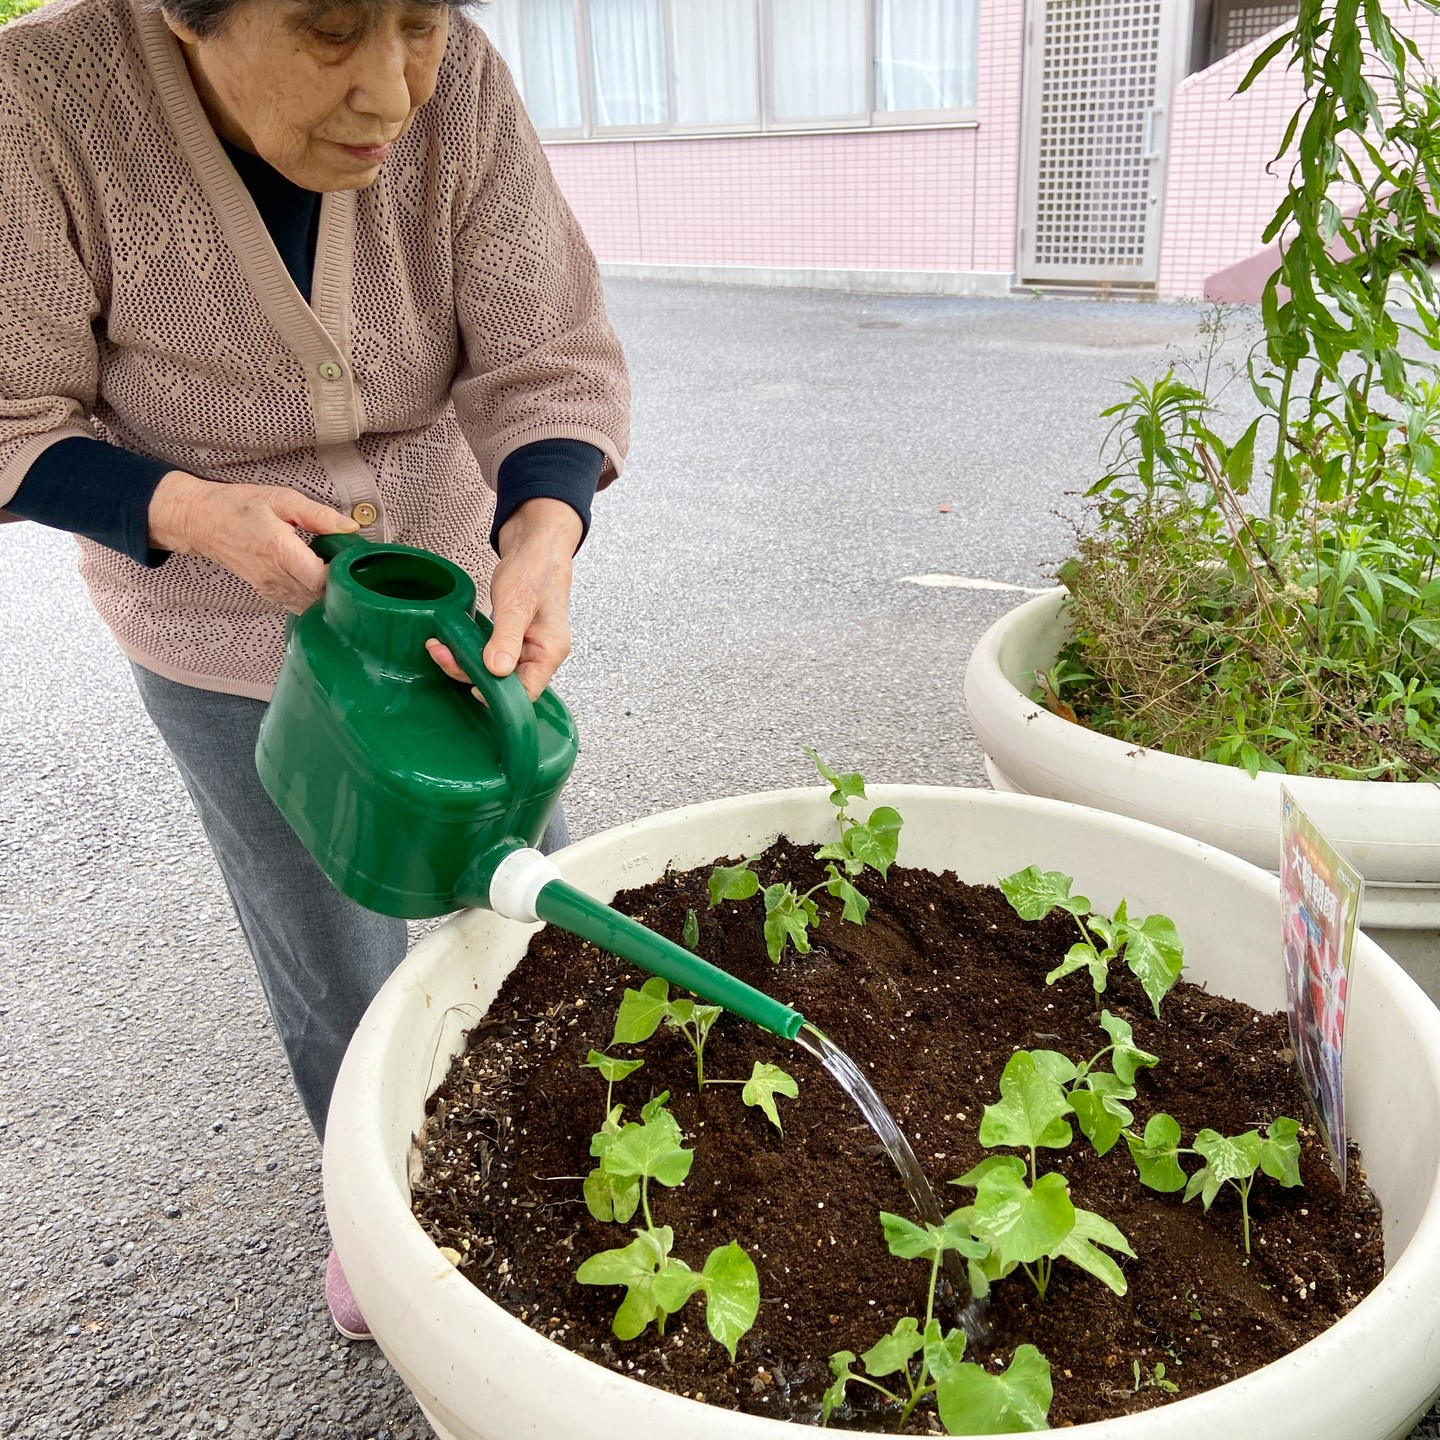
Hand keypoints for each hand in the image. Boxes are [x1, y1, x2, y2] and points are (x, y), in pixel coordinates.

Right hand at [148, 471, 358, 612]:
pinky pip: (296, 604)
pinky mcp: (266, 592)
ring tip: (336, 575)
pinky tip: (319, 583)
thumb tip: (349, 527)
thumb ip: (318, 515)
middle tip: (351, 569)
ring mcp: (269, 587)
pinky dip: (312, 599)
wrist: (199, 520)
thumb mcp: (281, 498)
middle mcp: (274, 575)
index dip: (342, 577)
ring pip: (308, 605)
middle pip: (319, 598)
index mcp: (280, 550)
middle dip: (341, 588)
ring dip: (327, 595)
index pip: (320, 580)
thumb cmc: (238, 506)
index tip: (353, 564)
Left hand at [426, 496, 582, 700]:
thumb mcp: (517, 601)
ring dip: (465, 663)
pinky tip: (450, 643)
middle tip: (444, 655)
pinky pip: (488, 656)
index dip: (500, 695)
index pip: (528, 691)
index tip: (471, 685)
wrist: (536, 545)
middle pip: (506, 685)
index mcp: (550, 651)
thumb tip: (497, 670)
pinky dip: (468, 652)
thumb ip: (507, 637)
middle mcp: (539, 655)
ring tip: (440, 647)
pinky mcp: (511, 641)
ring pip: (493, 672)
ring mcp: (525, 649)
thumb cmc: (534, 568)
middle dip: (472, 675)